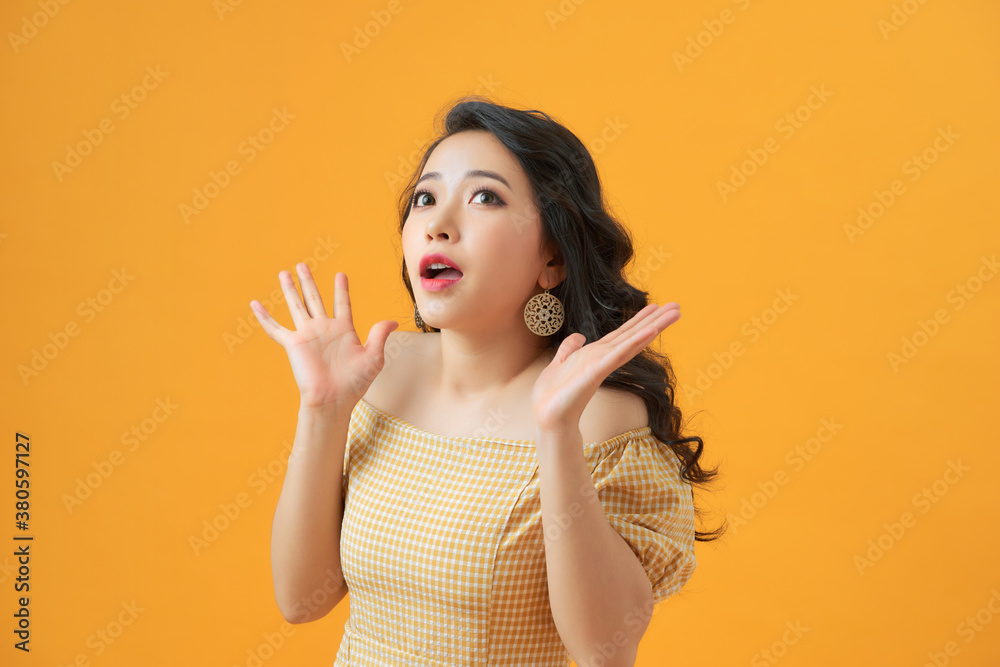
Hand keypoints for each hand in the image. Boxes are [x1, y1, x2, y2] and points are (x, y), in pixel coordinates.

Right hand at [250, 264, 398, 408]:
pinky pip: (275, 328)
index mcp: (343, 330)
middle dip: (308, 281)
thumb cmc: (354, 383)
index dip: (341, 289)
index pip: (342, 304)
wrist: (333, 399)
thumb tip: (393, 321)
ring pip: (296, 305)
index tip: (341, 275)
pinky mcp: (293, 344)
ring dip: (290, 289)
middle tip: (302, 265)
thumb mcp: (373, 357)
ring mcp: (307, 335)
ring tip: (284, 273)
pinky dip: (264, 317)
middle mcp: (324, 329)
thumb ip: (379, 335)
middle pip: (314, 298)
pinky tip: (255, 304)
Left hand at [530, 303, 680, 433]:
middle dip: (656, 320)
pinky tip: (651, 331)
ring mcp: (604, 364)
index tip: (656, 306)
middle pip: (635, 334)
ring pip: (633, 340)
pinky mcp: (598, 370)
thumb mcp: (561, 362)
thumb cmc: (554, 394)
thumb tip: (579, 336)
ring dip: (654, 326)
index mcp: (597, 354)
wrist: (548, 416)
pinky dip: (636, 342)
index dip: (640, 319)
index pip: (623, 333)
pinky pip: (620, 354)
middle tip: (677, 306)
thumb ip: (570, 348)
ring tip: (674, 313)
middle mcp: (605, 357)